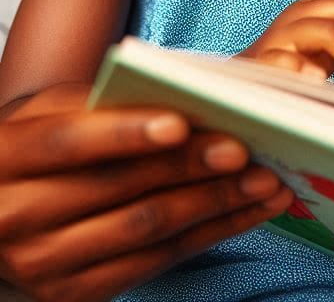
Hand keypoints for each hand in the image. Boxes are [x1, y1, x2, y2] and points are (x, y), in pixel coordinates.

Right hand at [0, 83, 292, 301]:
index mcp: (7, 157)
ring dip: (215, 204)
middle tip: (245, 148)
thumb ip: (105, 100)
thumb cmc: (38, 145)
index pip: (69, 143)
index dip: (125, 133)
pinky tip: (250, 210)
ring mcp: (47, 263)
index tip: (180, 123)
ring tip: (266, 180)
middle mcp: (18, 217)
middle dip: (190, 168)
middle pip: (119, 189)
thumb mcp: (48, 111)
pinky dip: (211, 232)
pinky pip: (157, 260)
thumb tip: (188, 93)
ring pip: (146, 229)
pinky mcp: (78, 293)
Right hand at [239, 0, 333, 84]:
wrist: (245, 88)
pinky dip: (309, 70)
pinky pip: (287, 61)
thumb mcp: (333, 40)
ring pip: (329, 31)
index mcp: (316, 6)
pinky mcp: (264, 65)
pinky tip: (325, 83)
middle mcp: (299, 15)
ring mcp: (281, 38)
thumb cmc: (297, 61)